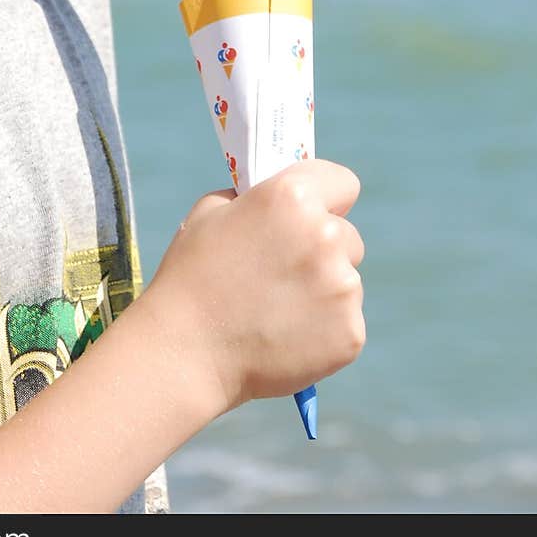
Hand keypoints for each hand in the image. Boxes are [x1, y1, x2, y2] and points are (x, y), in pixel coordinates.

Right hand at [144, 158, 364, 415]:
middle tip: (282, 272)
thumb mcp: (211, 213)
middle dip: (323, 249)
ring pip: (347, 281)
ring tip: (277, 310)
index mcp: (292, 198)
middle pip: (347, 236)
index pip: (343, 183)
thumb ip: (254, 198)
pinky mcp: (350, 333)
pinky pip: (346, 322)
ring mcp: (342, 287)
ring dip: (323, 291)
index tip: (315, 213)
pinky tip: (286, 336)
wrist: (186, 353)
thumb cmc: (191, 277)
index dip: (327, 198)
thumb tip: (279, 203)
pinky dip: (324, 330)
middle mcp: (325, 236)